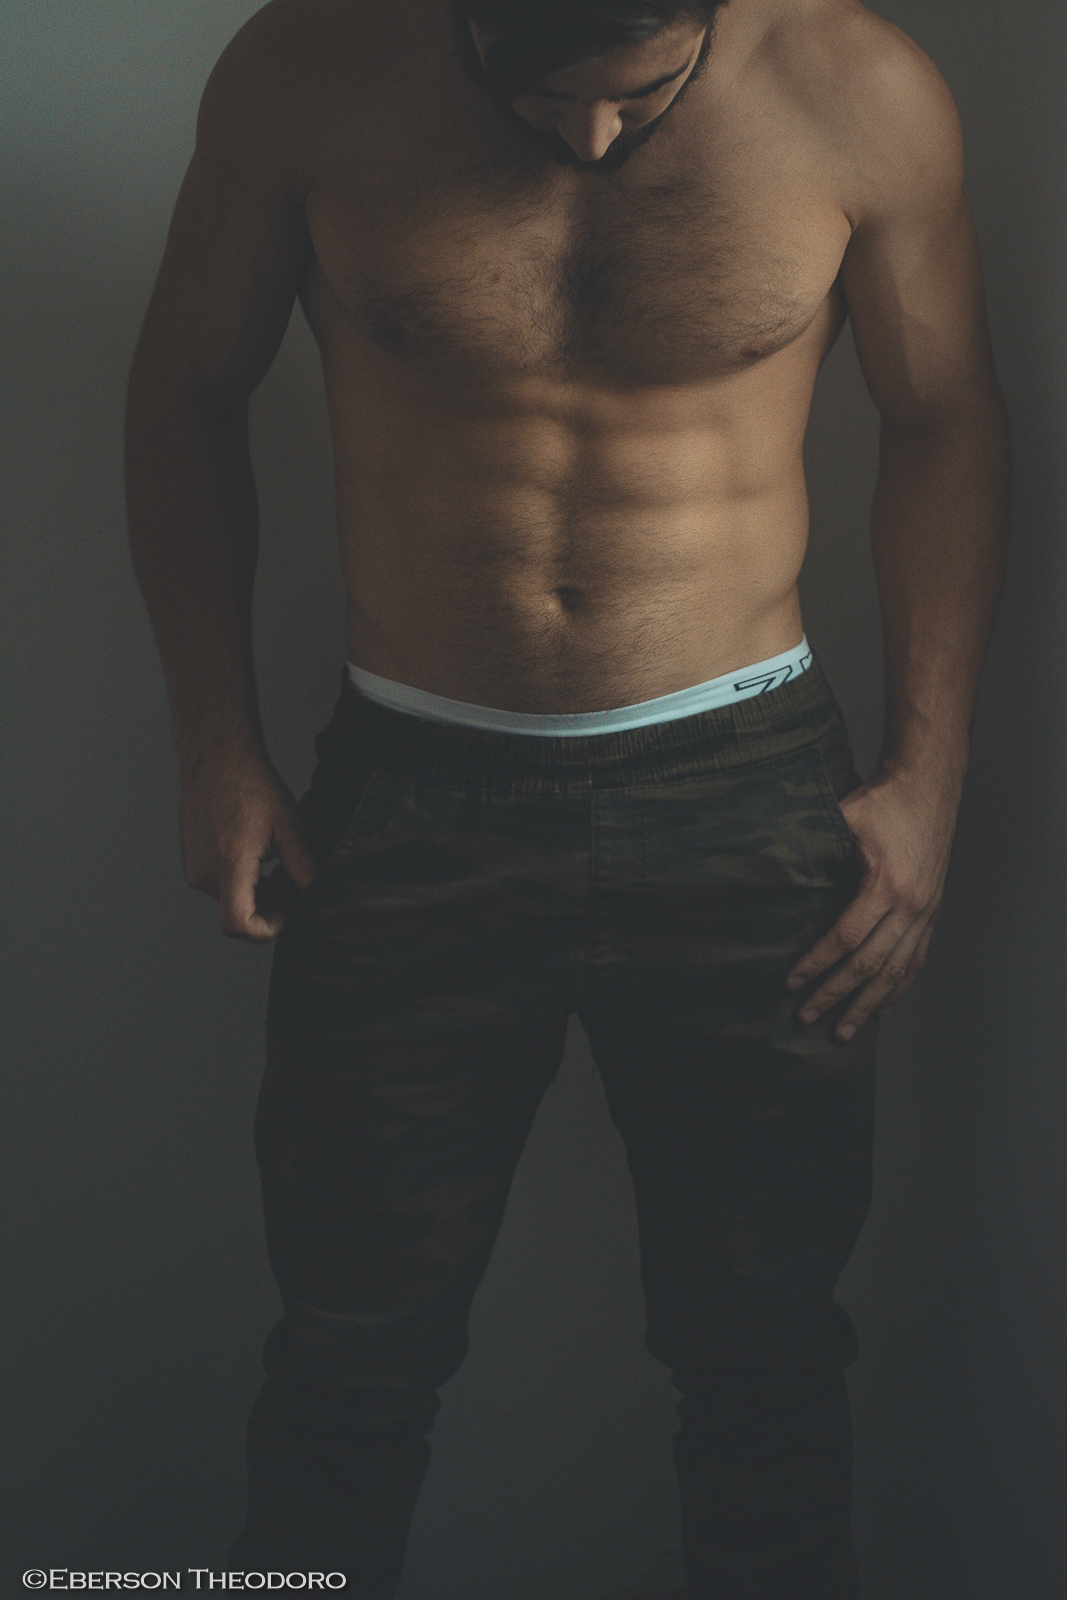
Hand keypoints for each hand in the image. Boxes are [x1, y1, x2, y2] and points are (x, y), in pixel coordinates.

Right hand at [179, 746, 316, 941]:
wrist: (217, 757)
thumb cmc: (250, 784)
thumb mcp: (289, 826)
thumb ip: (305, 867)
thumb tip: (319, 893)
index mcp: (230, 864)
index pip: (238, 926)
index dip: (267, 929)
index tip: (286, 910)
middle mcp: (205, 872)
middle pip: (238, 916)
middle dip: (269, 907)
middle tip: (289, 879)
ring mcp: (194, 869)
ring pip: (230, 902)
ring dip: (257, 894)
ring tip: (275, 863)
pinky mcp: (192, 863)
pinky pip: (220, 886)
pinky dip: (242, 882)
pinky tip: (258, 856)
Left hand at [786, 766, 960, 1039]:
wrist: (929, 786)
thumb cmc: (884, 800)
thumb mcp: (844, 817)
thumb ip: (815, 846)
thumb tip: (773, 868)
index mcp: (886, 884)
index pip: (846, 938)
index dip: (817, 963)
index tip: (792, 981)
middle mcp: (911, 906)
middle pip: (870, 965)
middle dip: (836, 994)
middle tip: (807, 1016)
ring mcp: (925, 913)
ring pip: (896, 972)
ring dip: (868, 1004)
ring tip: (844, 1031)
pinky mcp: (931, 913)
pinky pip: (916, 961)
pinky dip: (899, 988)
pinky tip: (882, 1008)